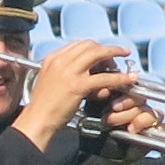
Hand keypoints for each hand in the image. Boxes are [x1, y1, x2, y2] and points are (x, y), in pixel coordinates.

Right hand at [13, 36, 138, 148]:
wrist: (37, 119)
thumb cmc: (43, 106)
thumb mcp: (49, 80)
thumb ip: (64, 72)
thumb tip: (83, 72)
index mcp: (52, 58)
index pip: (78, 45)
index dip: (94, 47)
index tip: (102, 53)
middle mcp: (60, 61)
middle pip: (89, 45)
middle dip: (105, 48)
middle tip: (116, 55)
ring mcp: (69, 72)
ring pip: (98, 54)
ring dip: (114, 54)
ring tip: (125, 57)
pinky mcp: (78, 85)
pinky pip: (104, 78)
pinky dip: (119, 77)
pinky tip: (127, 79)